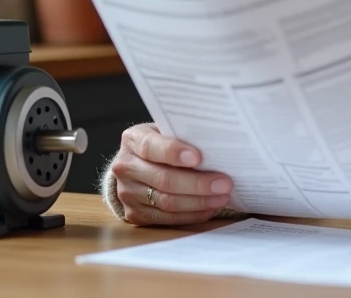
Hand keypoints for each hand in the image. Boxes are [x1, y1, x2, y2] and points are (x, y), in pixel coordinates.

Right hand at [112, 123, 232, 225]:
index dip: (174, 152)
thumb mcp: (165, 132)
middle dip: (197, 183)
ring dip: (199, 202)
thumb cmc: (160, 144)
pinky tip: (209, 208)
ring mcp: (127, 193)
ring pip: (166, 202)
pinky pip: (166, 218)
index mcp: (132, 140)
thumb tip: (217, 146)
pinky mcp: (135, 214)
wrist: (136, 164)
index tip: (199, 157)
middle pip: (163, 179)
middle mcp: (125, 167)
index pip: (151, 147)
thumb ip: (182, 136)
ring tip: (222, 197)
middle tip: (224, 183)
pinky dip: (191, 214)